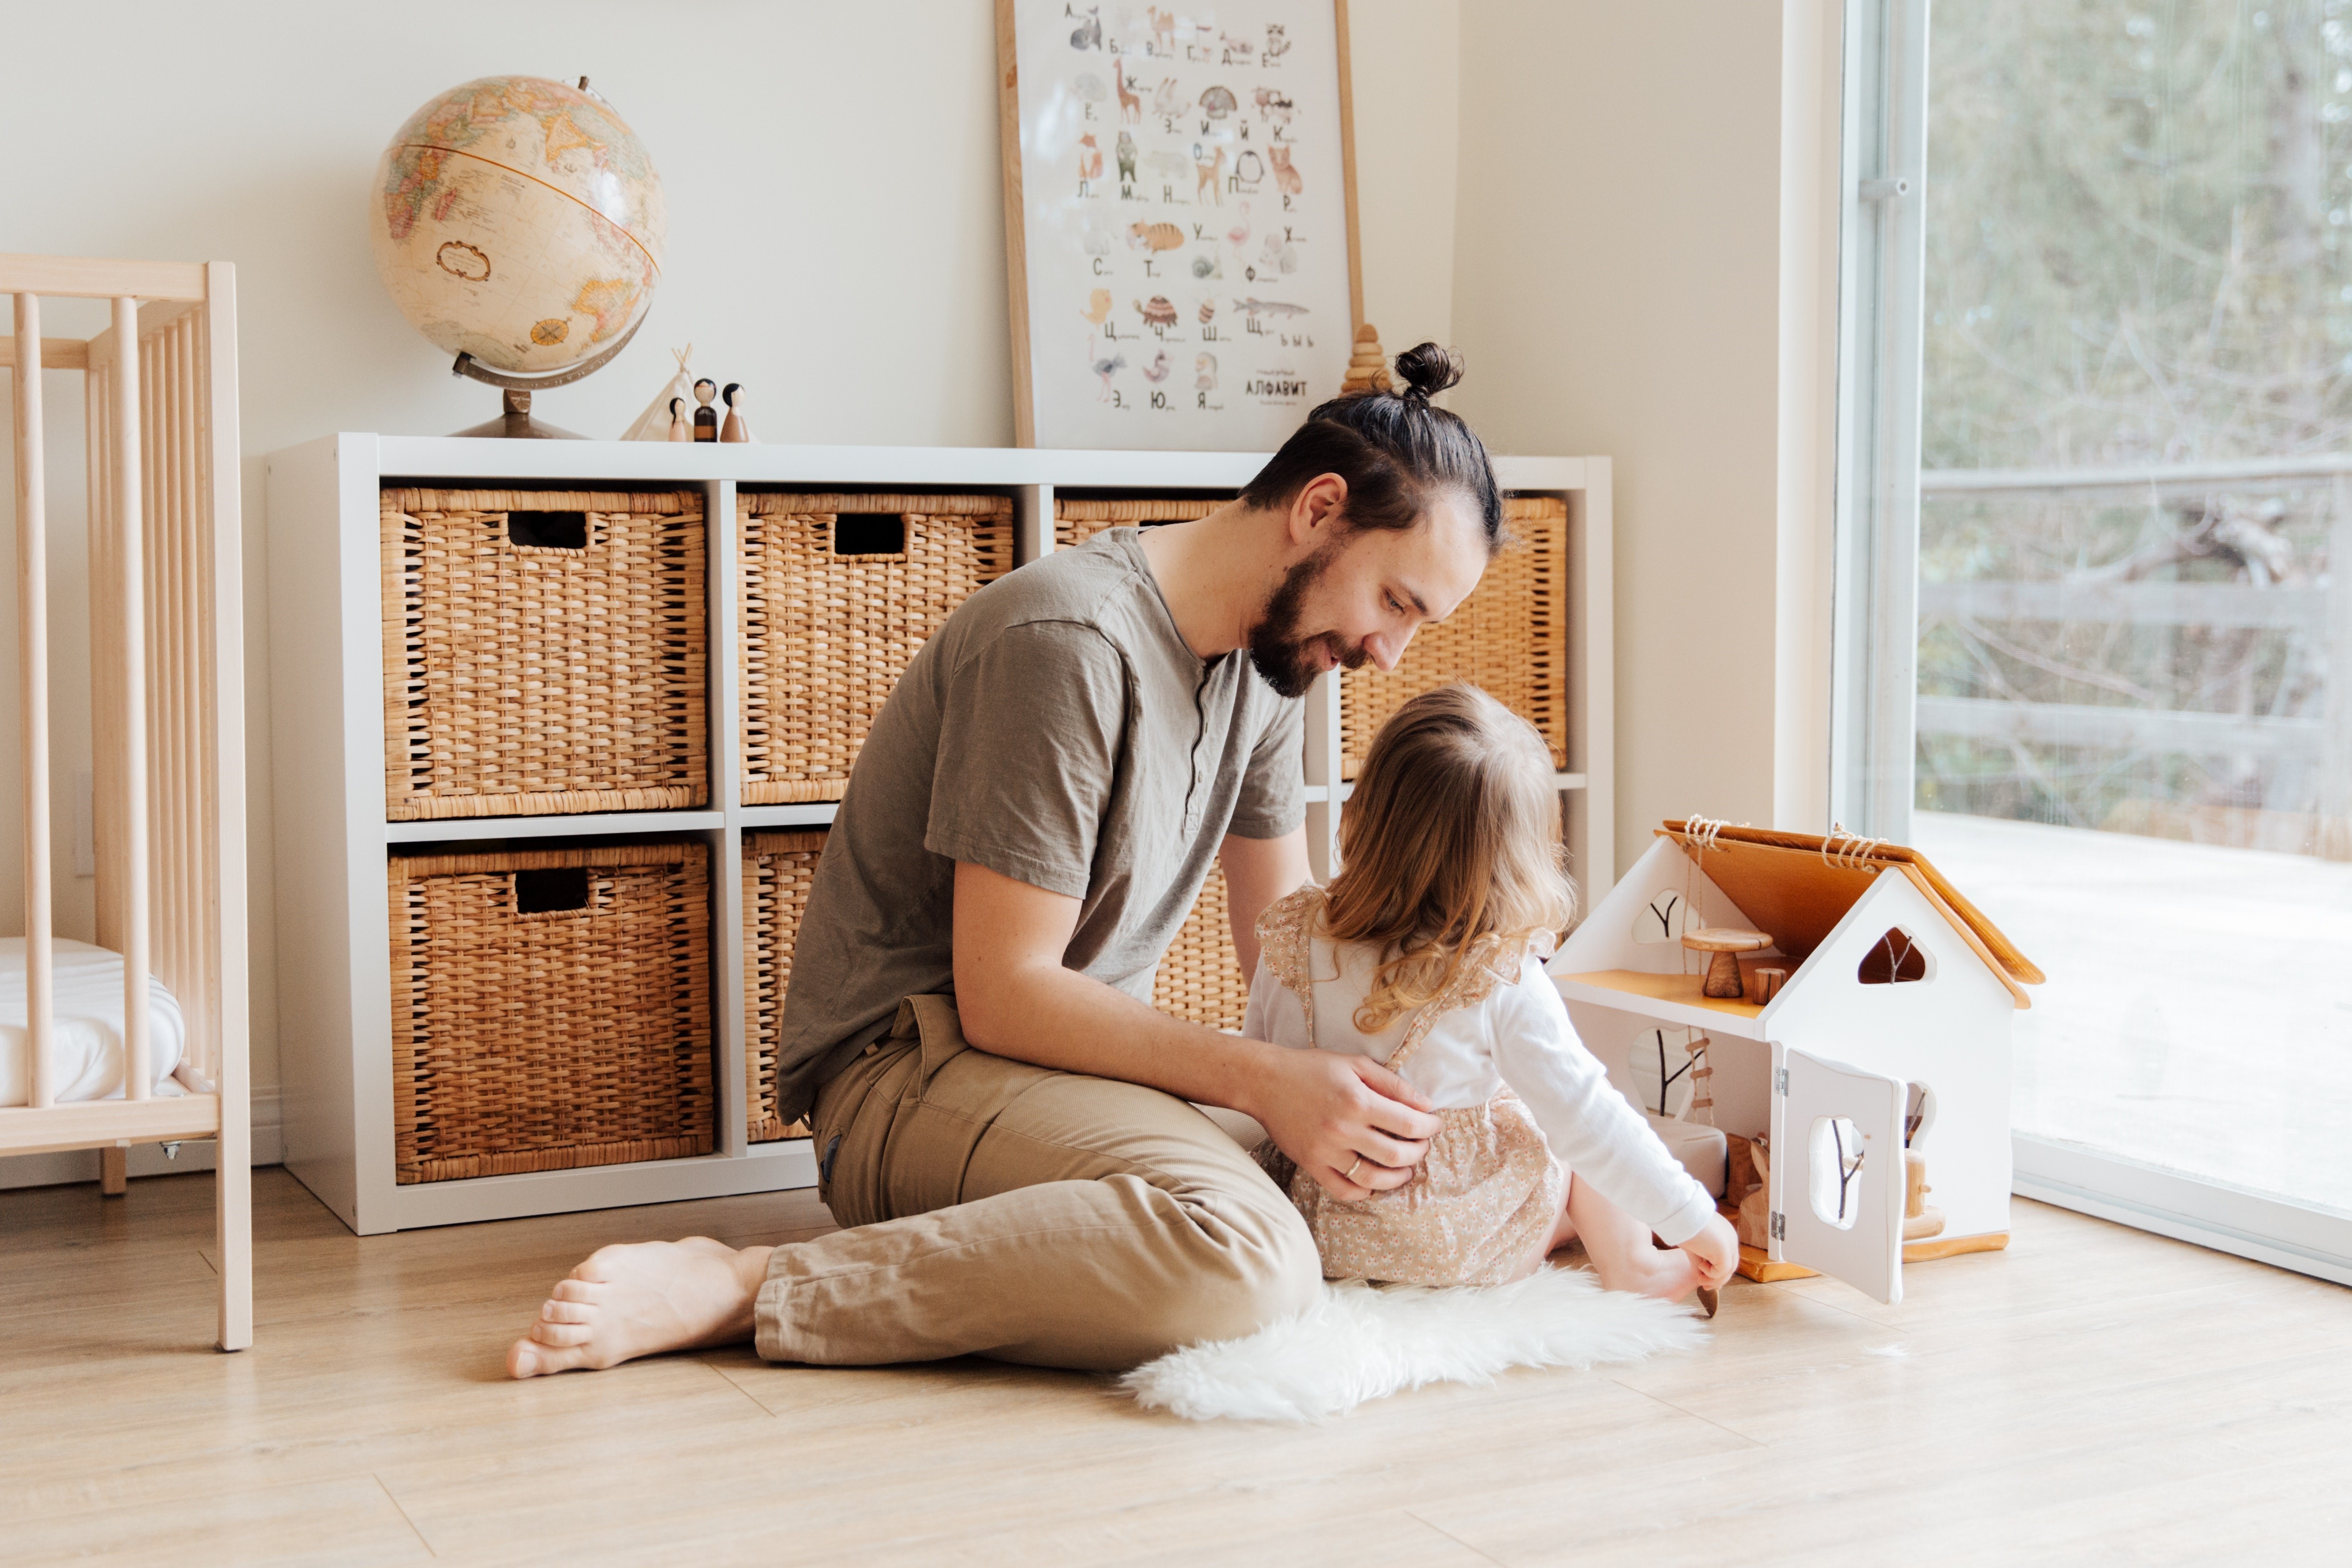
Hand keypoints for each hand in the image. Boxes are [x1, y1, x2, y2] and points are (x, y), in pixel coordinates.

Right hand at [1242, 1046, 1442, 1201]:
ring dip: (1398, 1177)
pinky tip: (1375, 1181)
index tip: (1435, 1125)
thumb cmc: (1312, 1069)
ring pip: (1374, 1178)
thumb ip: (1393, 1084)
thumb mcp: (1355, 1064)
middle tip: (1421, 1145)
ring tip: (1405, 1168)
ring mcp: (1326, 1151)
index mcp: (1358, 1101)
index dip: (1429, 1127)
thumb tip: (1426, 1104)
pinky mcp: (1312, 1165)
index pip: (1408, 1124)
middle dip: (1418, 1152)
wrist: (1265, 1082)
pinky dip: (1366, 1191)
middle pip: (1396, 1155)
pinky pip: (1345, 1190)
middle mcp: (1343, 1129)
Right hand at [1681, 1212, 1738, 1288]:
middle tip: (1704, 1287)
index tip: (1705, 1280)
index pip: (1726, 1257)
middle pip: (1730, 1265)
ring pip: (1728, 1270)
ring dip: (1713, 1279)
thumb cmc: (1682, 1225)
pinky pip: (1722, 1270)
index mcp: (1724, 1234)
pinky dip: (1711, 1274)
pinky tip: (1701, 1266)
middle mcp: (1731, 1238)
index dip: (1717, 1272)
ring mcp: (1730, 1244)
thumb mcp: (1693, 1247)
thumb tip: (1700, 1278)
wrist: (1680, 1214)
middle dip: (1717, 1279)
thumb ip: (1699, 1262)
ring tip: (1700, 1280)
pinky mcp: (1726, 1250)